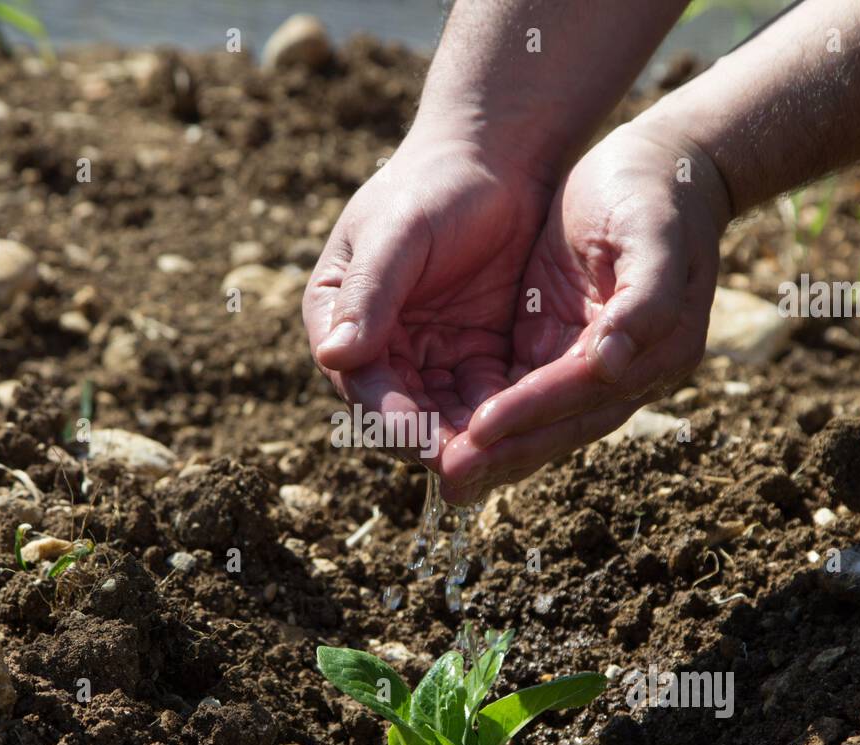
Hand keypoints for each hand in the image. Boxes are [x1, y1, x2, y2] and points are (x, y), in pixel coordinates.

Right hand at [302, 128, 554, 469]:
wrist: (498, 160)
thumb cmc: (433, 186)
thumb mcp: (396, 236)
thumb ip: (368, 295)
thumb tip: (333, 357)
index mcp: (338, 317)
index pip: (359, 381)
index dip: (388, 415)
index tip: (419, 439)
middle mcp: (378, 347)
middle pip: (400, 412)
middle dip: (431, 441)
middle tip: (464, 470)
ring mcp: (428, 357)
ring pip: (444, 416)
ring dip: (468, 441)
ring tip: (497, 463)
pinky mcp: (478, 358)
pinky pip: (487, 400)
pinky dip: (501, 420)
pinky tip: (526, 435)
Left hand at [439, 120, 733, 503]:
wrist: (658, 169)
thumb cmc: (654, 193)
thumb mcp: (655, 235)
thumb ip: (642, 304)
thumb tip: (610, 365)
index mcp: (659, 348)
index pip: (582, 389)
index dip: (531, 411)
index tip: (479, 430)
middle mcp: (628, 372)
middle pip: (561, 424)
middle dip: (505, 451)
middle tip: (451, 479)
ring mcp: (591, 365)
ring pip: (541, 422)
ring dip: (494, 450)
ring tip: (446, 479)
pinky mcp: (559, 349)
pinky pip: (524, 397)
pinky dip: (492, 422)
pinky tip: (448, 440)